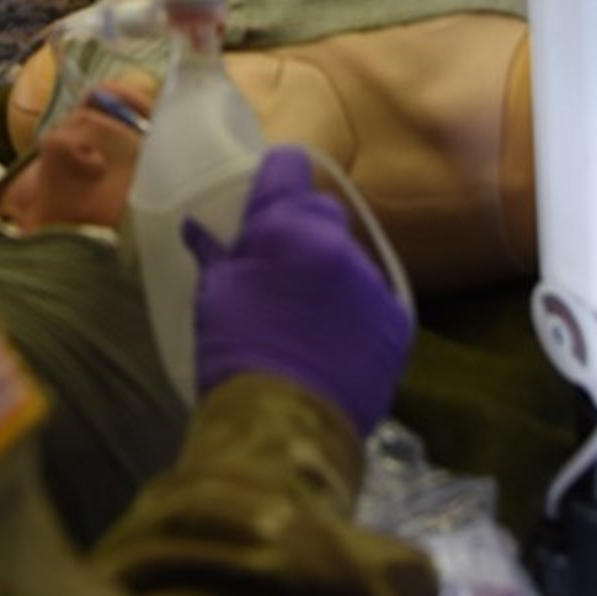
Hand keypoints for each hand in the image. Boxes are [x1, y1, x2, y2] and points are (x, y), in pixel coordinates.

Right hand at [184, 147, 412, 435]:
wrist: (283, 429)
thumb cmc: (235, 353)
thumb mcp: (213, 297)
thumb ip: (216, 253)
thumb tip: (198, 227)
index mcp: (286, 226)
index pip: (288, 166)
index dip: (276, 177)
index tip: (265, 196)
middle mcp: (337, 242)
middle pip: (322, 212)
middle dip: (302, 229)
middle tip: (279, 267)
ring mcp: (372, 282)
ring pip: (351, 257)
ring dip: (331, 273)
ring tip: (307, 316)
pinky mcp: (397, 321)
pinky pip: (374, 299)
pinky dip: (357, 312)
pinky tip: (334, 342)